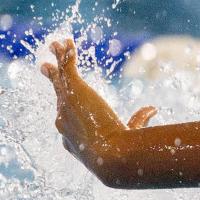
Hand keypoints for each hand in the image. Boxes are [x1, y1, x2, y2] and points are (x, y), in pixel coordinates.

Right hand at [40, 39, 156, 175]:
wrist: (109, 156)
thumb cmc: (119, 153)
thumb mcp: (129, 134)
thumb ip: (138, 120)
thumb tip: (153, 110)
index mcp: (72, 135)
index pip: (67, 115)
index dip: (66, 104)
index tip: (64, 97)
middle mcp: (64, 119)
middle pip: (58, 93)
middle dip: (53, 79)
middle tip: (46, 67)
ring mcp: (67, 104)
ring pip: (60, 78)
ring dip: (59, 60)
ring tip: (55, 44)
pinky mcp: (74, 92)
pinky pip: (67, 69)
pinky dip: (66, 55)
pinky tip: (66, 43)